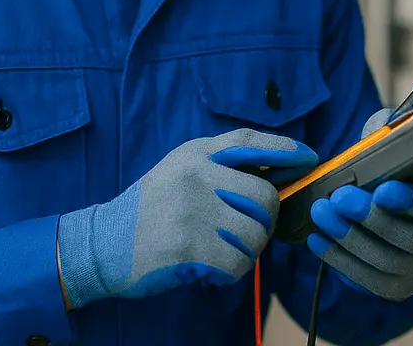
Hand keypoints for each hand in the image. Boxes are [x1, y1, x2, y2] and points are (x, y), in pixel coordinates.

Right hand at [57, 128, 317, 307]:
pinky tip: (211, 266)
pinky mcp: (188, 246)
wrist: (103, 242)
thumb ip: (221, 166)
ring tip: (223, 249)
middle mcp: (196, 175)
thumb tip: (277, 175)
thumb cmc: (151, 207)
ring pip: (255, 234)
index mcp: (195, 153)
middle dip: (267, 219)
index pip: (249, 142)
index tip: (309, 158)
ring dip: (248, 249)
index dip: (285, 149)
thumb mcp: (180, 169)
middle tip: (252, 230)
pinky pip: (236, 263)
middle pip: (265, 197)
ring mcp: (192, 210)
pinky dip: (231, 271)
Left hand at [305, 107, 412, 299]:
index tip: (383, 189)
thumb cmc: (401, 171)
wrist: (395, 208)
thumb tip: (379, 128)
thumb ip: (394, 132)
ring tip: (322, 211)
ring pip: (388, 262)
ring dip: (350, 237)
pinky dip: (339, 258)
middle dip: (372, 218)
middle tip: (340, 197)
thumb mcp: (404, 146)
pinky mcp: (397, 286)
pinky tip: (318, 237)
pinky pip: (368, 279)